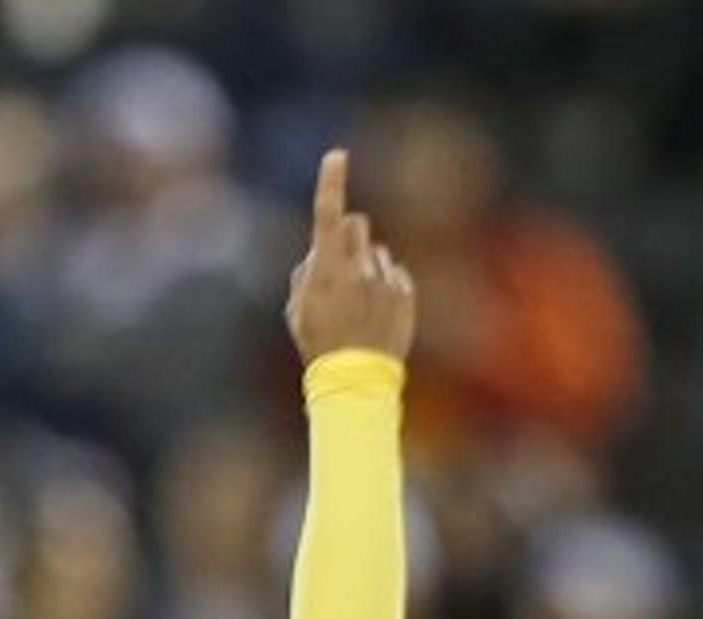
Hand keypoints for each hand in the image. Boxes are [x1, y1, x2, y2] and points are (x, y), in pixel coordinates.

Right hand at [285, 147, 414, 364]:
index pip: (328, 213)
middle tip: (342, 263)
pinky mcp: (405, 293)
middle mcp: (359, 267)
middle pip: (356, 224)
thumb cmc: (319, 345)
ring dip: (367, 267)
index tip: (337, 155)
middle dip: (348, 235)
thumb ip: (307, 273)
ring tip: (359, 305)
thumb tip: (320, 253)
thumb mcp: (297, 309)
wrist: (357, 380)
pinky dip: (385, 288)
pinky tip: (376, 315)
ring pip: (377, 253)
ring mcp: (385, 280)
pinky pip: (395, 275)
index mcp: (328, 268)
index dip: (331, 181)